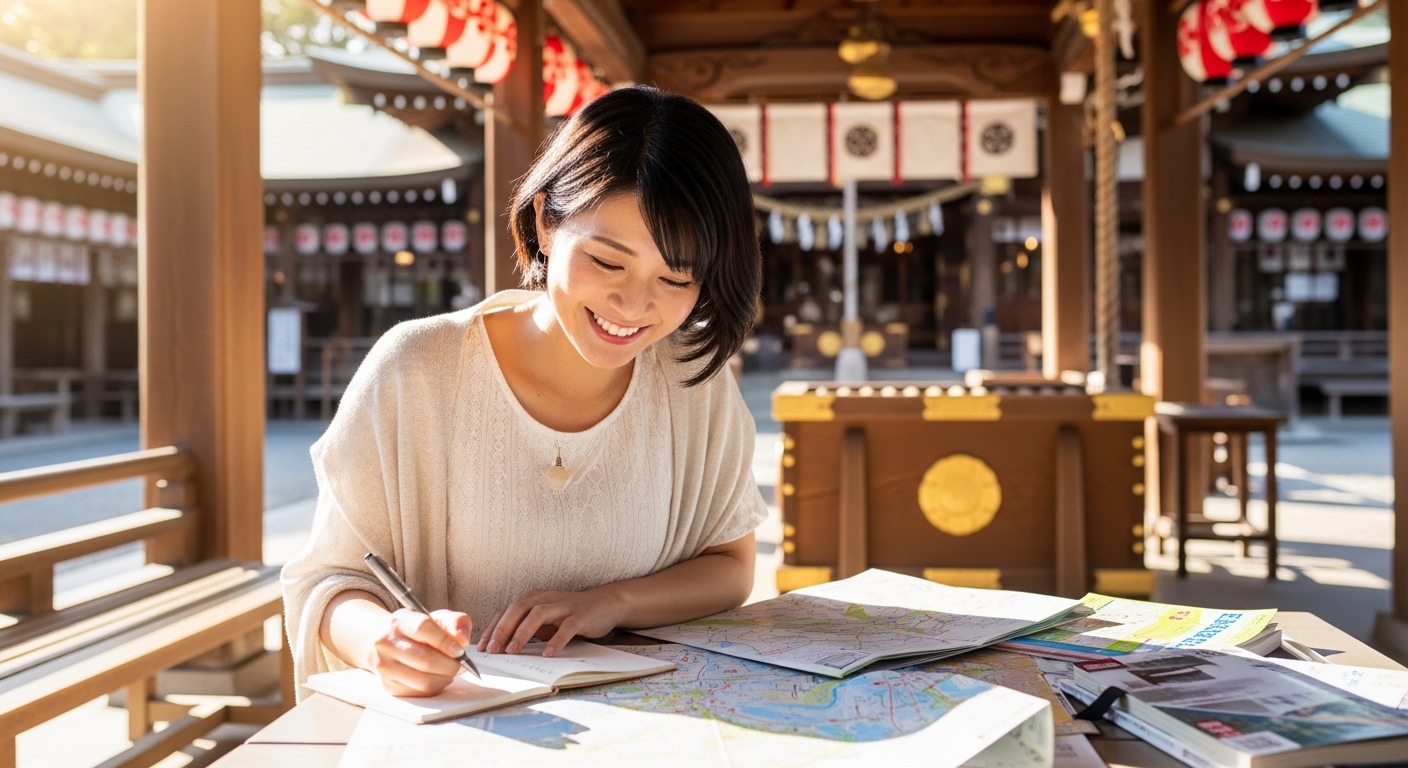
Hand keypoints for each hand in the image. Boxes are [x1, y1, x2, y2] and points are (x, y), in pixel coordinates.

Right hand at [366, 609, 471, 696]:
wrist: (388, 643)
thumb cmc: (417, 630)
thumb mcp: (437, 618)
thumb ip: (455, 622)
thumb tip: (462, 638)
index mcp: (399, 620)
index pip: (423, 628)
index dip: (445, 641)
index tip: (459, 650)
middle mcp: (387, 643)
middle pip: (426, 660)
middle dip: (451, 664)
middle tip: (460, 662)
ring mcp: (385, 666)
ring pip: (425, 681)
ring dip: (445, 678)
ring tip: (449, 669)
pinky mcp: (389, 686)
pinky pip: (421, 693)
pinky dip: (436, 687)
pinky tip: (437, 677)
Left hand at [477, 588, 624, 657]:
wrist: (604, 604)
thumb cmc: (570, 615)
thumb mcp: (545, 621)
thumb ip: (527, 629)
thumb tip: (502, 648)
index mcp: (534, 599)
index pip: (507, 611)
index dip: (493, 628)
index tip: (482, 648)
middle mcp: (546, 599)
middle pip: (518, 609)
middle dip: (503, 630)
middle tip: (493, 650)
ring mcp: (563, 606)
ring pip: (538, 614)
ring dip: (523, 632)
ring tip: (512, 650)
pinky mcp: (580, 615)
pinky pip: (566, 627)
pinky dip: (556, 640)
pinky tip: (548, 653)